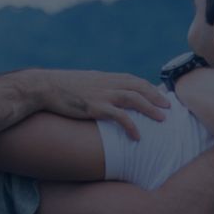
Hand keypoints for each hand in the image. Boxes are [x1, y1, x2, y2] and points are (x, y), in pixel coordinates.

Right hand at [28, 69, 170, 139]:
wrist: (44, 87)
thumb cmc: (61, 87)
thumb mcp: (83, 83)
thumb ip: (96, 87)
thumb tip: (103, 95)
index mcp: (105, 77)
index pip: (133, 80)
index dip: (149, 88)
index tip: (160, 96)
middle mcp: (107, 83)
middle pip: (139, 87)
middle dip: (156, 97)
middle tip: (169, 108)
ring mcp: (102, 94)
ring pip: (134, 99)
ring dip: (151, 109)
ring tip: (162, 120)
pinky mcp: (95, 107)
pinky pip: (119, 116)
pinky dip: (131, 125)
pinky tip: (138, 136)